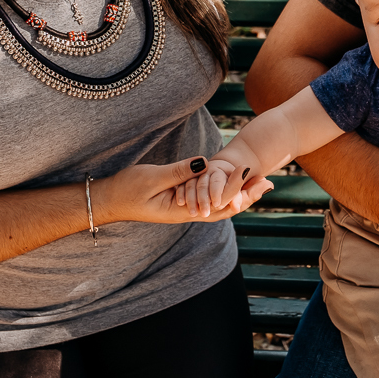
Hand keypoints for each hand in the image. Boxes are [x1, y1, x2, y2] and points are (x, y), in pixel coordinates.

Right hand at [96, 156, 272, 224]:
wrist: (109, 201)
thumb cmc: (127, 190)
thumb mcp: (153, 178)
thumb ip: (180, 172)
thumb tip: (205, 164)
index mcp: (183, 210)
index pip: (218, 202)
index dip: (237, 188)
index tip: (252, 173)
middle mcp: (188, 213)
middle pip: (225, 208)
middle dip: (247, 196)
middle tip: (268, 182)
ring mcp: (185, 209)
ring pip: (219, 206)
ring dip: (239, 195)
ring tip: (258, 184)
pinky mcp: (181, 203)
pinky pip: (208, 201)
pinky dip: (224, 194)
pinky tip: (232, 186)